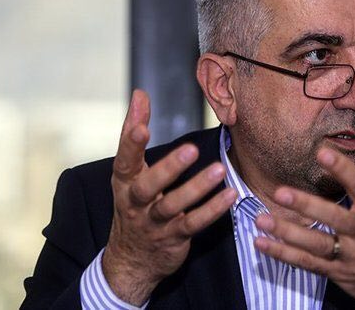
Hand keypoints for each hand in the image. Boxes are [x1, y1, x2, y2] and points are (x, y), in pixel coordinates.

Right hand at [102, 90, 236, 304]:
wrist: (132, 260)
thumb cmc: (135, 204)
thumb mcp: (130, 172)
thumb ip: (135, 133)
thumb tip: (139, 94)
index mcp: (125, 182)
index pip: (125, 160)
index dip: (130, 143)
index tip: (141, 125)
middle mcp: (136, 203)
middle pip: (148, 186)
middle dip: (169, 168)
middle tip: (191, 148)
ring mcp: (155, 222)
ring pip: (173, 205)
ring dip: (197, 188)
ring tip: (219, 169)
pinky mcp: (174, 237)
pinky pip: (194, 224)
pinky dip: (212, 210)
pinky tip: (230, 195)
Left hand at [253, 117, 354, 308]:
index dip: (343, 170)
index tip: (323, 153)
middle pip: (333, 218)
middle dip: (306, 206)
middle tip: (281, 192)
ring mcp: (349, 254)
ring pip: (315, 244)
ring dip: (287, 232)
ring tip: (262, 218)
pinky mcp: (337, 271)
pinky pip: (307, 263)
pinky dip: (283, 254)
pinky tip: (261, 242)